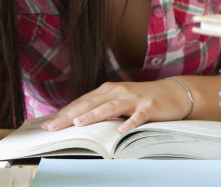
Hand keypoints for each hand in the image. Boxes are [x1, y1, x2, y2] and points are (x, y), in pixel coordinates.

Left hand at [41, 79, 193, 133]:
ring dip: (94, 115)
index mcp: (107, 90)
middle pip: (91, 104)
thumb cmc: (141, 100)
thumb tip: (77, 121)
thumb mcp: (119, 102)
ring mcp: (133, 98)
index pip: (82, 102)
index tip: (48, 125)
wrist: (172, 93)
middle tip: (54, 127)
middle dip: (70, 115)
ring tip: (80, 123)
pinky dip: (129, 123)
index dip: (65, 113)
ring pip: (110, 107)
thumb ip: (101, 108)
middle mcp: (118, 91)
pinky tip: (121, 130)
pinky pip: (137, 117)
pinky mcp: (148, 107)